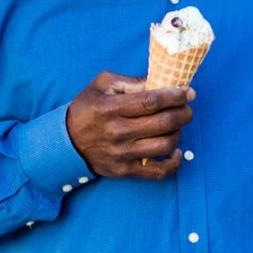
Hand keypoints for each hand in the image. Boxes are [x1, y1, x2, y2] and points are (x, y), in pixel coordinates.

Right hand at [66, 71, 193, 179]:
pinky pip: (158, 172)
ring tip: (177, 125)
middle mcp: (117, 132)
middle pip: (163, 123)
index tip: (188, 93)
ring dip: (179, 133)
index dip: (175, 96)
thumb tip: (159, 82)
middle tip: (186, 108)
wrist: (64, 142)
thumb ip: (130, 81)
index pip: (151, 101)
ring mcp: (121, 154)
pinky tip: (175, 150)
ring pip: (165, 145)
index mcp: (111, 108)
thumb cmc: (86, 109)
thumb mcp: (102, 85)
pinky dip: (174, 162)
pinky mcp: (124, 171)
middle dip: (183, 113)